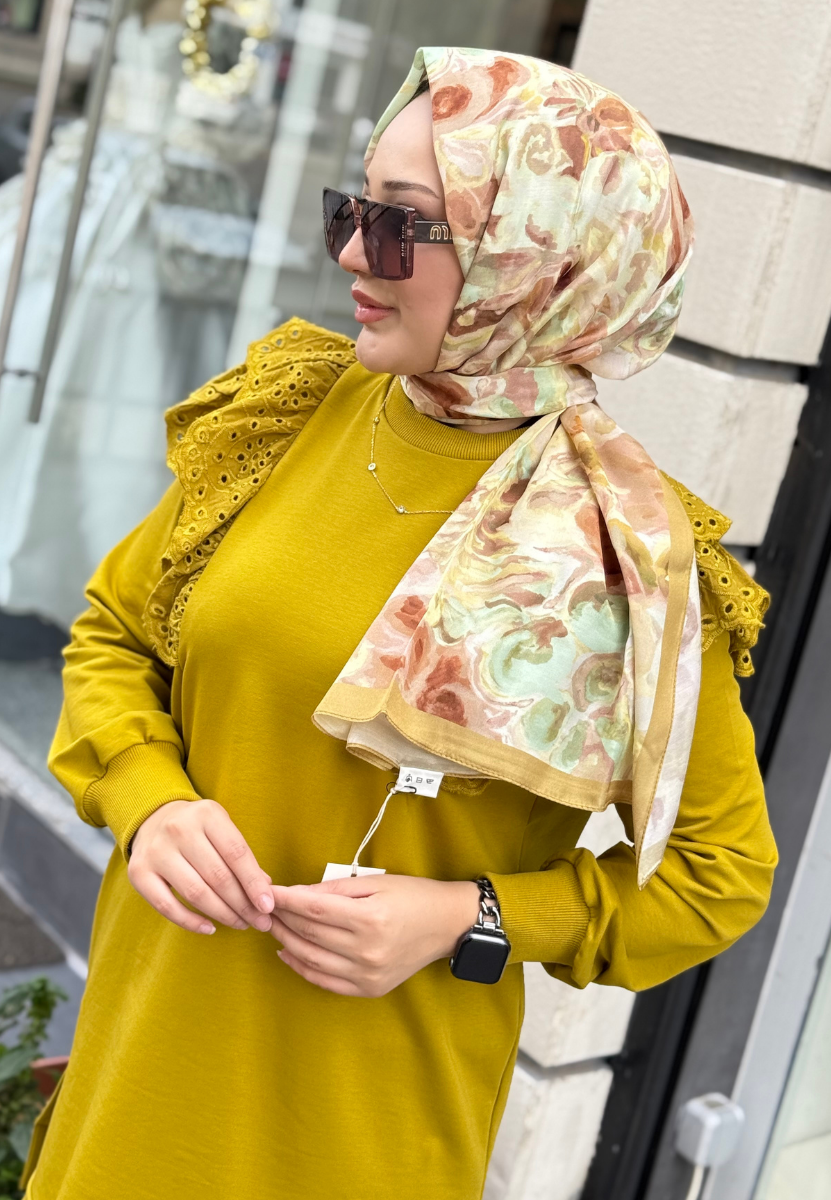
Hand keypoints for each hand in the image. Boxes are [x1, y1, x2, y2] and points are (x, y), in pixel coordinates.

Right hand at [128, 799, 274, 934]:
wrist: (152, 818)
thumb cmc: (198, 828)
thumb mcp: (222, 829)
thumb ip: (242, 857)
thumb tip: (265, 893)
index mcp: (206, 814)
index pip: (236, 853)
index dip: (254, 883)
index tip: (268, 906)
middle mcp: (179, 830)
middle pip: (218, 876)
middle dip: (243, 904)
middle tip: (259, 922)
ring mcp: (156, 852)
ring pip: (196, 893)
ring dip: (222, 914)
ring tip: (241, 924)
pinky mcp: (138, 873)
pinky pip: (167, 906)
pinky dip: (190, 922)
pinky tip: (210, 928)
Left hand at [270, 874, 480, 996]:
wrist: (447, 925)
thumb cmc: (413, 896)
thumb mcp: (376, 882)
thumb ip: (334, 890)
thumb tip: (296, 895)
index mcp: (370, 919)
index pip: (314, 909)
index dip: (286, 900)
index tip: (268, 892)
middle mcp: (367, 950)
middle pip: (309, 933)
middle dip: (281, 919)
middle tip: (264, 907)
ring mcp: (368, 974)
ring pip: (311, 959)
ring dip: (286, 942)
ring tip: (273, 927)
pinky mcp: (369, 989)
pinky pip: (325, 981)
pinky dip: (301, 967)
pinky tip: (288, 953)